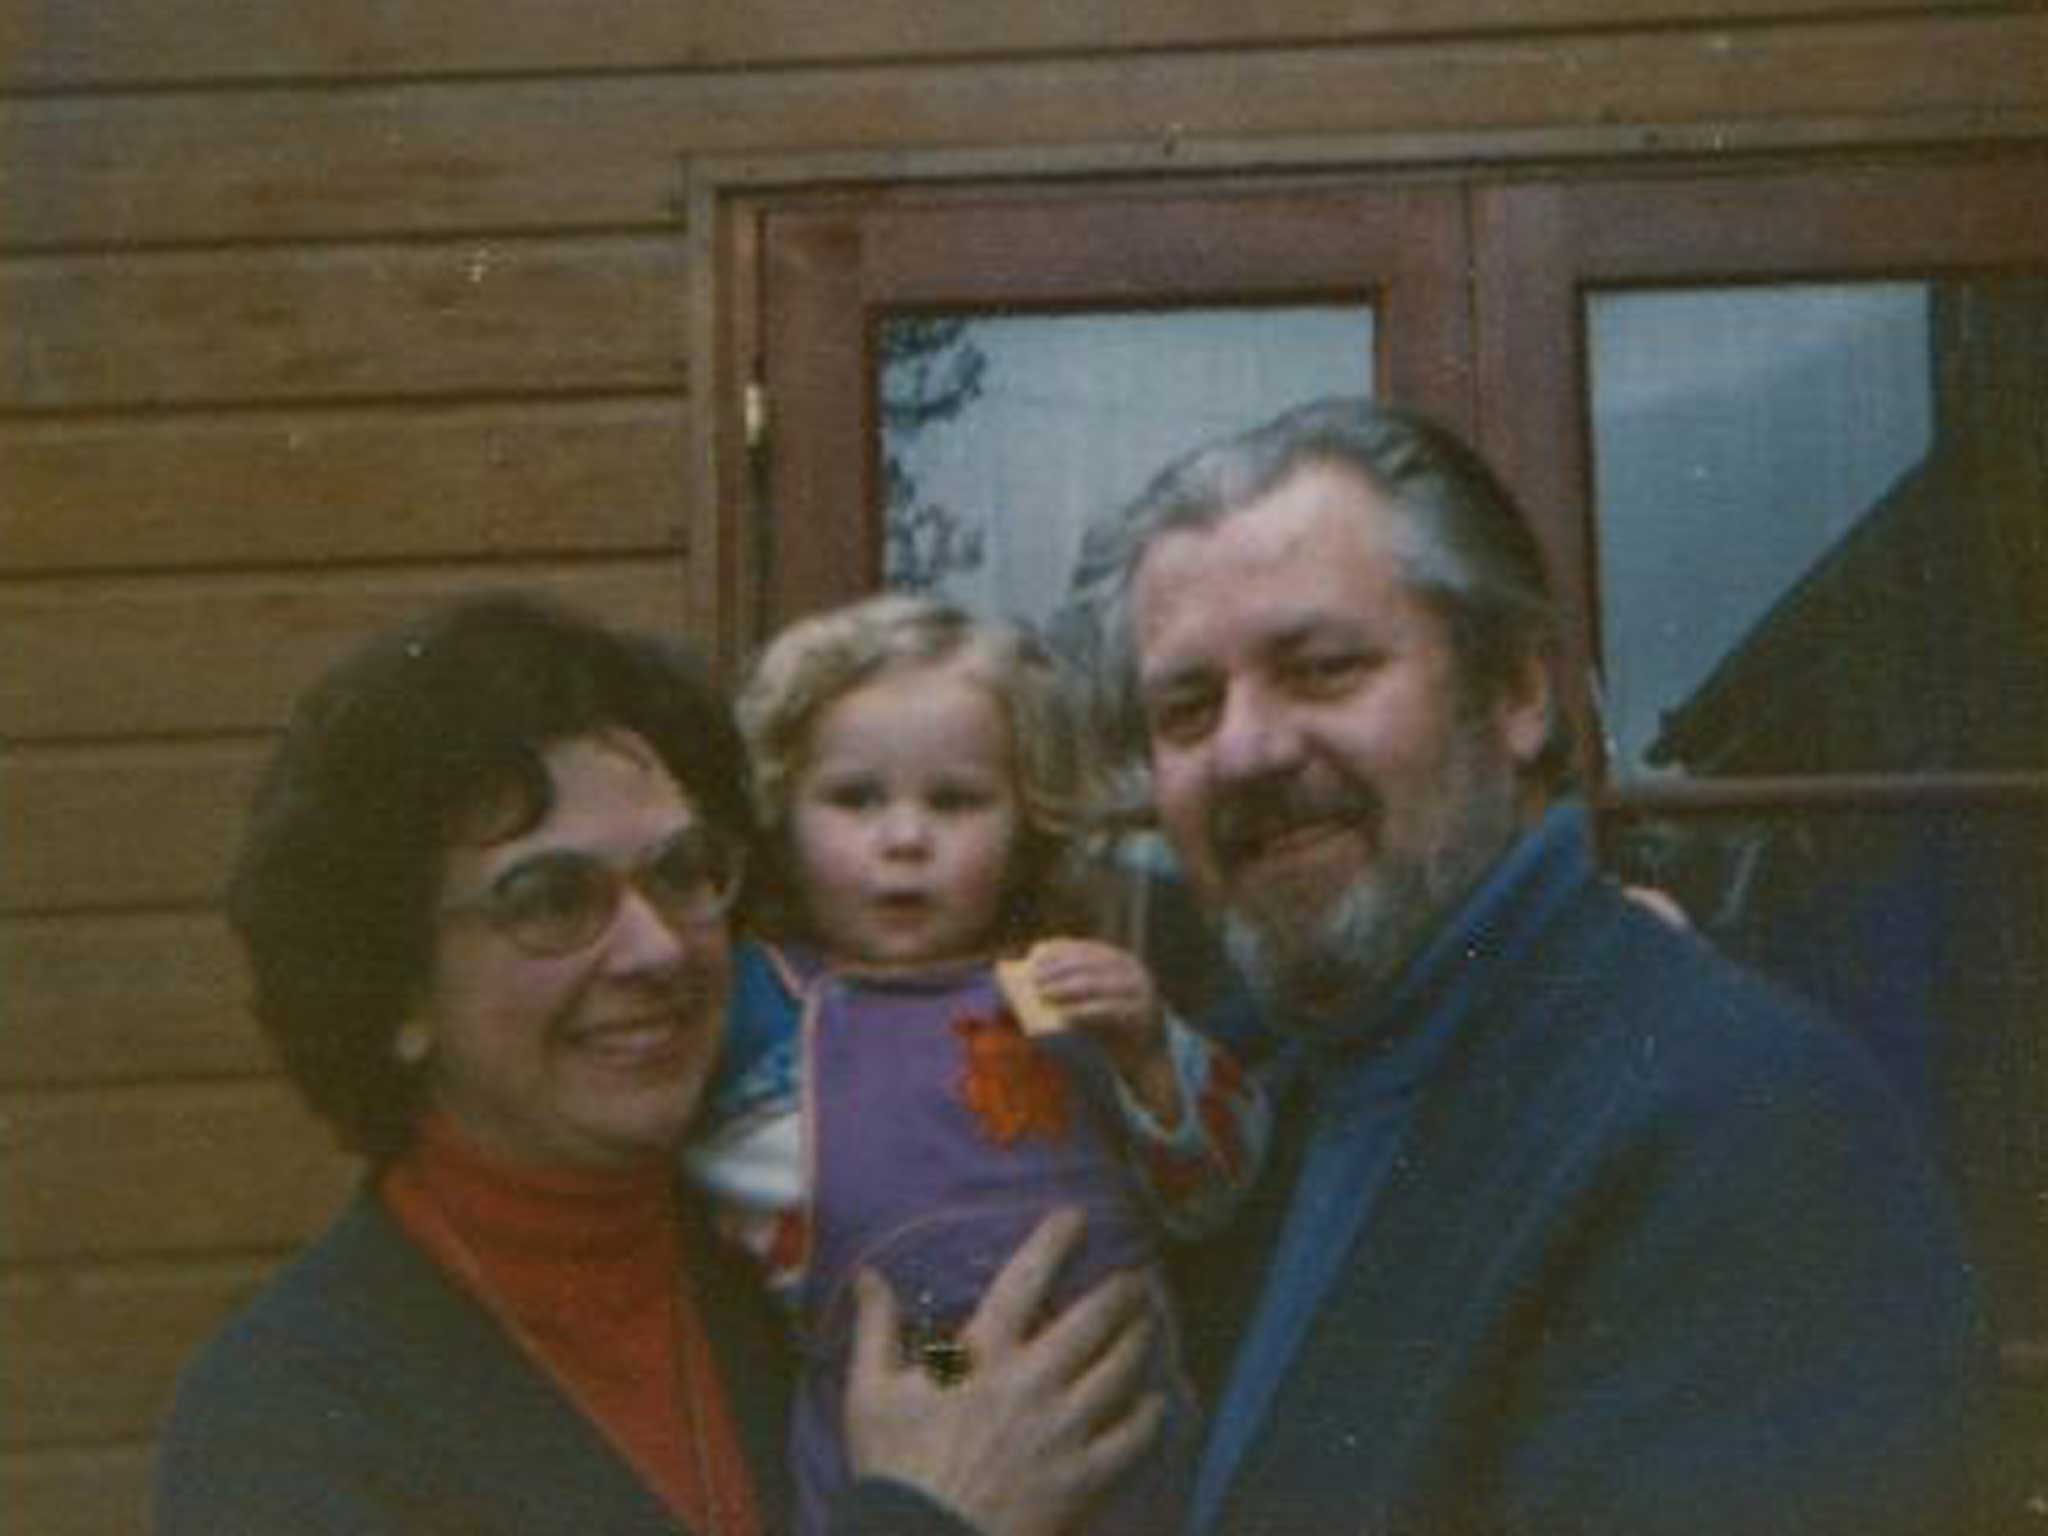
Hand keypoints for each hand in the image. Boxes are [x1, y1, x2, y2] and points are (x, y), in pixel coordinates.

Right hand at [843, 1208, 1164, 1535]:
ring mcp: (1064, 1430)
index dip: (1054, 1241)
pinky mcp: (1082, 1476)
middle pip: (1093, 1320)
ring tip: (1152, 1323)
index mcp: (983, 1356)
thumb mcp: (869, 1392)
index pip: (1025, 1280)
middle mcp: (1033, 1382)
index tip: (1076, 1217)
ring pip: (1119, 1371)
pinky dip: (1148, 1414)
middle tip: (1137, 1277)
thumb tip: (869, 1275)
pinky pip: (1130, 1437)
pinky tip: (1155, 1399)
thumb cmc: (893, 1468)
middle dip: (1121, 1291)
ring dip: (1140, 1340)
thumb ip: (876, 1327)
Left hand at [1029, 939, 1178, 1122]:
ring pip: (1097, 984)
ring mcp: (1141, 993)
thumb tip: (1038, 983)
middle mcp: (1135, 973)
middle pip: (1090, 964)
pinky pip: (1107, 1011)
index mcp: (1123, 963)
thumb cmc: (1112, 1028)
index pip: (1087, 949)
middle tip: (1035, 978)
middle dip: (1059, 969)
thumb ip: (1076, 990)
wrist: (1147, 1059)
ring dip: (1066, 988)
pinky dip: (1083, 1011)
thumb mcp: (1096, 1002)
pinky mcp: (1141, 1016)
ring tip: (1044, 994)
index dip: (1060, 949)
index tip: (1035, 953)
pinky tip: (1065, 1015)